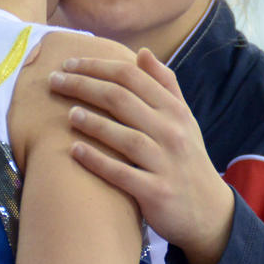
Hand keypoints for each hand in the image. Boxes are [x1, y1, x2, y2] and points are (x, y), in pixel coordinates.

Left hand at [49, 48, 233, 263]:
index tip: (69, 64)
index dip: (97, 66)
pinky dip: (98, 161)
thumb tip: (143, 52)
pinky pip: (122, 174)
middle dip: (84, 86)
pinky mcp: (156, 192)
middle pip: (121, 99)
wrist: (209, 211)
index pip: (131, 77)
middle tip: (54, 81)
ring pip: (124, 136)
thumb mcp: (184, 119)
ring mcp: (165, 163)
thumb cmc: (186, 158)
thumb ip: (165, 85)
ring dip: (92, 122)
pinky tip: (74, 151)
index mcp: (174, 110)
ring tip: (67, 114)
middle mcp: (171, 132)